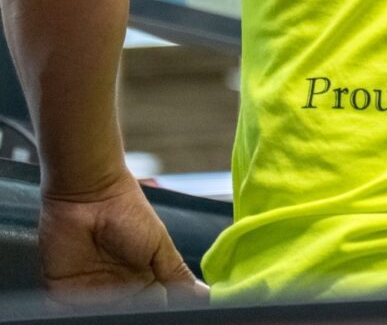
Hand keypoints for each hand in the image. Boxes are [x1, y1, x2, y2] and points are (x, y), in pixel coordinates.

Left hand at [39, 172, 209, 306]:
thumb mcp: (160, 245)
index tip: (164, 314)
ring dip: (105, 317)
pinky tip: (93, 311)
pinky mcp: (61, 295)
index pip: (153, 308)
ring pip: (100, 317)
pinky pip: (70, 315)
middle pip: (126, 314)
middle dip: (131, 315)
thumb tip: (205, 294)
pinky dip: (80, 317)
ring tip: (114, 306)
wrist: (90, 194)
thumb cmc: (128, 211)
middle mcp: (117, 290)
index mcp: (143, 280)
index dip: (158, 313)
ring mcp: (88, 294)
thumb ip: (177, 275)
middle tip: (134, 309)